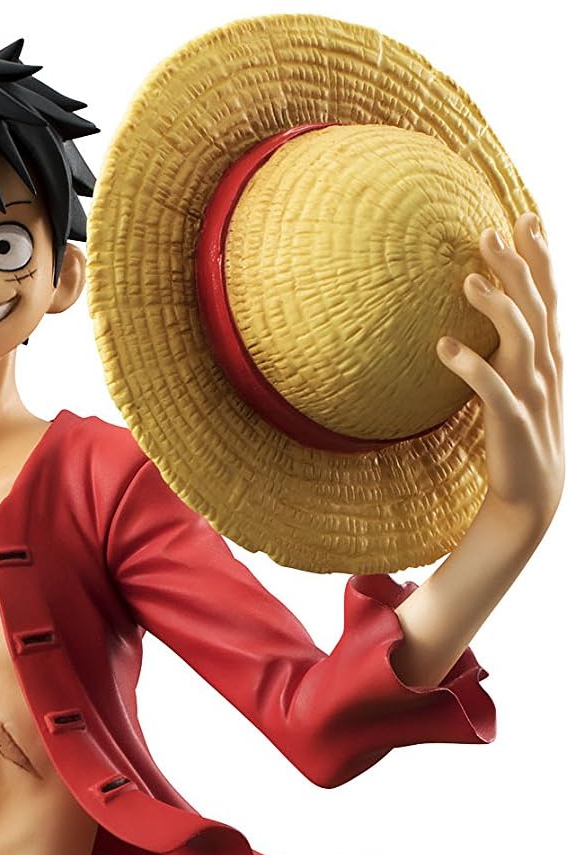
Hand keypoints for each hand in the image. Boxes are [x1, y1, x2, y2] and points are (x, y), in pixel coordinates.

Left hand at [438, 212, 562, 542]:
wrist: (530, 498)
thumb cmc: (517, 432)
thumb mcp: (521, 381)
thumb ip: (513, 343)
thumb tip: (493, 304)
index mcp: (549, 354)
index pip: (549, 296)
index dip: (541, 256)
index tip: (525, 216)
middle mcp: (546, 367)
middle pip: (534, 306)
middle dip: (516, 267)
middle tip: (489, 232)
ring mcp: (531, 394)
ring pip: (520, 339)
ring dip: (495, 307)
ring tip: (467, 281)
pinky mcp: (511, 423)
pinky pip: (491, 390)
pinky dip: (470, 366)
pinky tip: (444, 348)